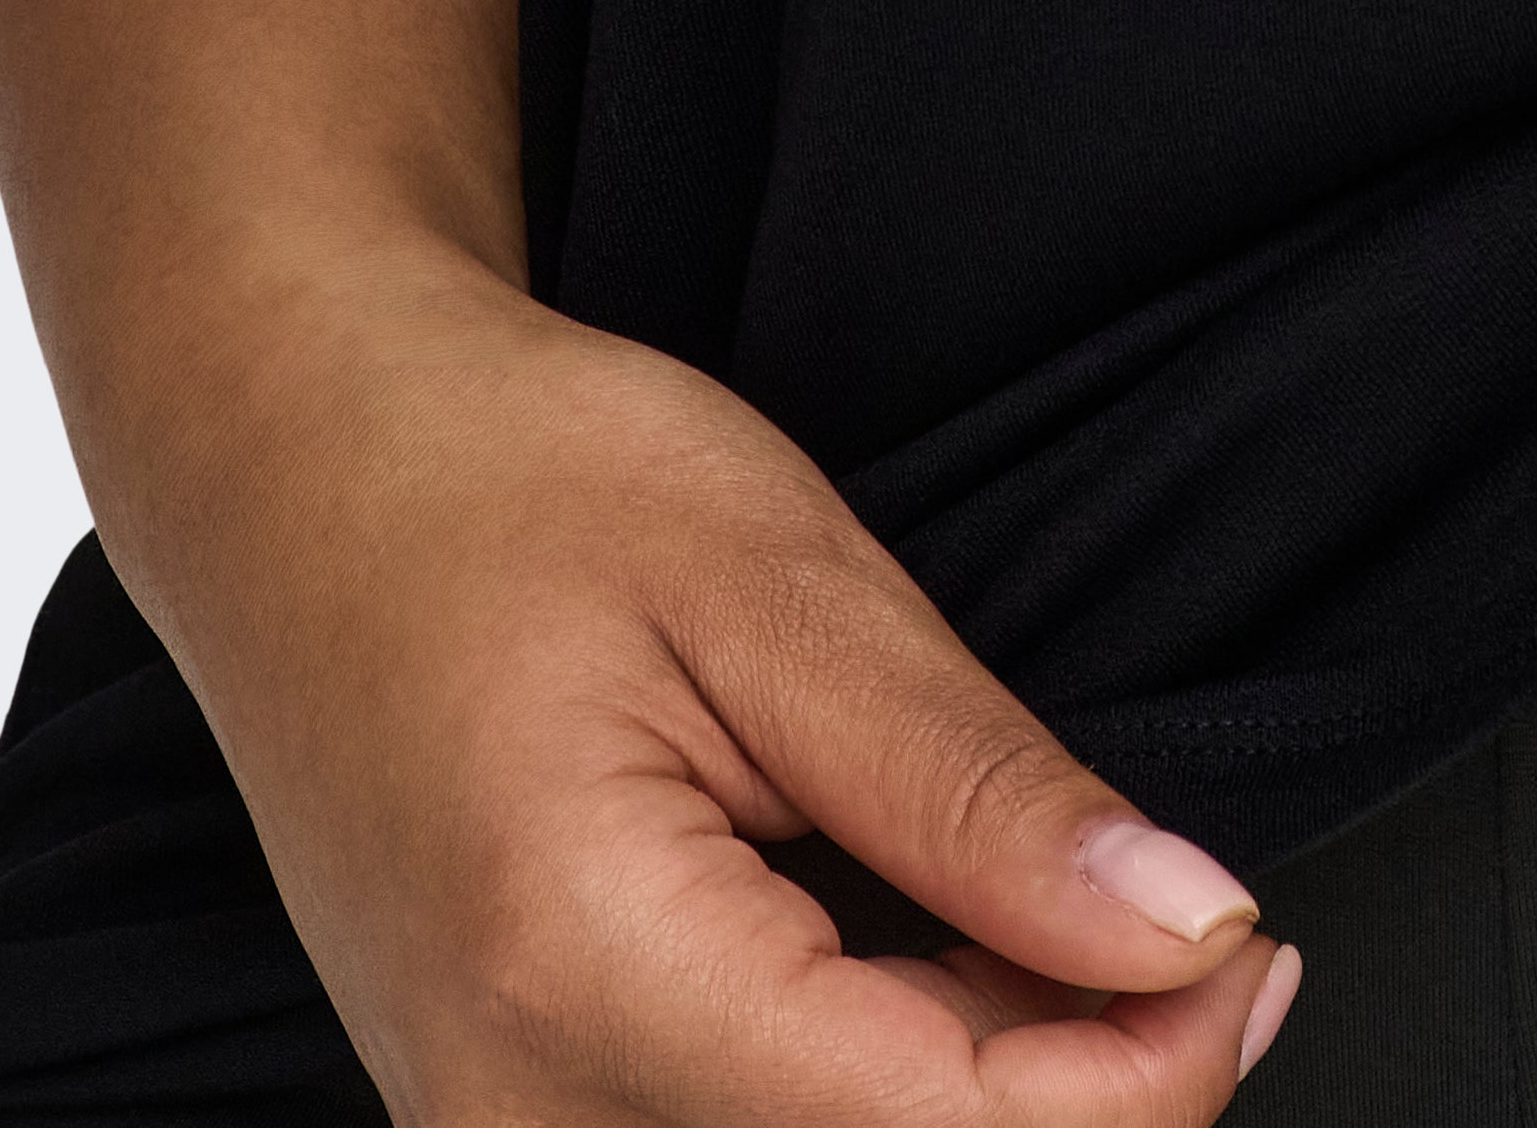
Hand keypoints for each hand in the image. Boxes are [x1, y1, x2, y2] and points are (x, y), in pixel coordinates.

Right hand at [109, 242, 1297, 1121]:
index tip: (1243, 945)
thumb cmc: (506, 479)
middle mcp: (509, 1119)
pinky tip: (923, 964)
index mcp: (581, 969)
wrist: (293, 473)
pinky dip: (873, 1094)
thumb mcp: (777, 578)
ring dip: (976, 1100)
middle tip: (1176, 921)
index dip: (1145, 1073)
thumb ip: (975, 786)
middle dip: (1078, 1097)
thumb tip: (1188, 933)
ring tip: (1030, 913)